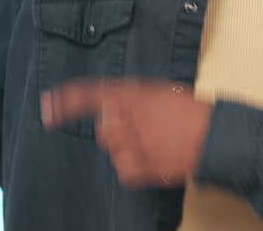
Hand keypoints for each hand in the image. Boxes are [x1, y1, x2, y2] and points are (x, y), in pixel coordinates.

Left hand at [41, 77, 212, 188]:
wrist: (215, 136)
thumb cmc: (193, 113)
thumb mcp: (160, 93)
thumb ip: (132, 98)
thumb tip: (111, 107)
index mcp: (132, 92)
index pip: (89, 94)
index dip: (64, 100)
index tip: (47, 105)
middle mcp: (126, 115)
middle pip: (103, 128)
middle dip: (117, 130)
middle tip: (143, 130)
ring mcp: (130, 142)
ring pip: (113, 149)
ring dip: (128, 149)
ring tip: (156, 144)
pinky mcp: (137, 166)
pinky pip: (123, 170)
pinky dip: (136, 168)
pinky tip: (156, 158)